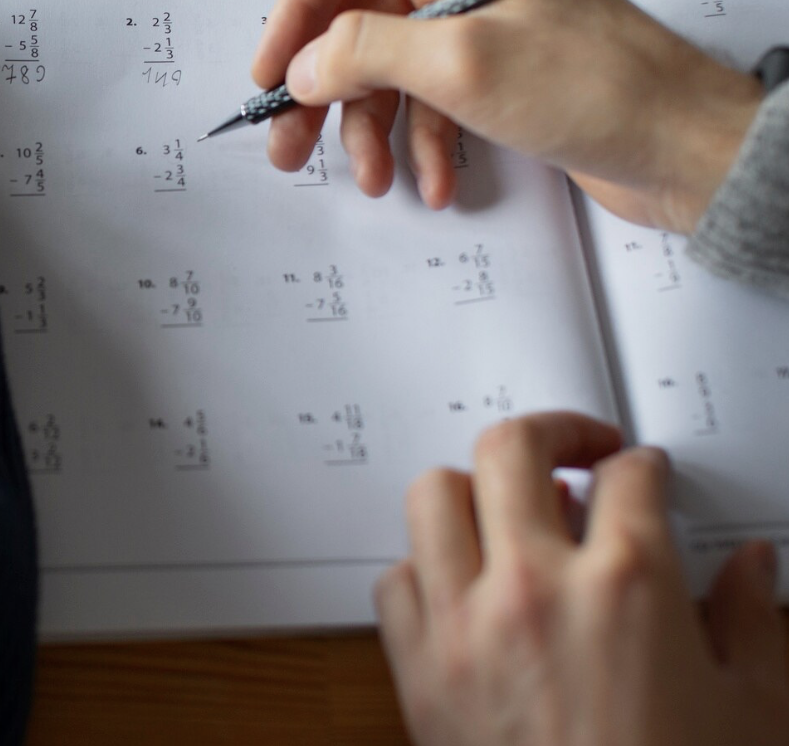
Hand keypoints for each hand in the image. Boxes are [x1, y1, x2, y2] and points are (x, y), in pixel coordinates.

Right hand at [251, 0, 762, 232]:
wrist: (685, 143)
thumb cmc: (595, 83)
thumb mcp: (460, 62)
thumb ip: (363, 53)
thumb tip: (298, 67)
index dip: (294, 9)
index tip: (273, 74)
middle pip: (350, 15)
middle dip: (320, 87)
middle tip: (288, 146)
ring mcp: (474, 18)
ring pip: (383, 66)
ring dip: (369, 128)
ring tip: (369, 181)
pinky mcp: (492, 69)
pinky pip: (425, 99)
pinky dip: (419, 142)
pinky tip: (433, 183)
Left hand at [379, 412, 788, 745]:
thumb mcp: (757, 714)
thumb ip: (753, 625)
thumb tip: (753, 570)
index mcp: (629, 587)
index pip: (626, 474)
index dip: (641, 464)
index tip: (643, 474)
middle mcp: (534, 588)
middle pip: (510, 448)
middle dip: (549, 431)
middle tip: (574, 450)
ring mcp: (464, 625)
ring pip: (434, 496)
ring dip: (473, 490)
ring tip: (509, 508)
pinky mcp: (417, 671)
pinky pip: (394, 580)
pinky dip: (424, 570)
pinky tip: (463, 588)